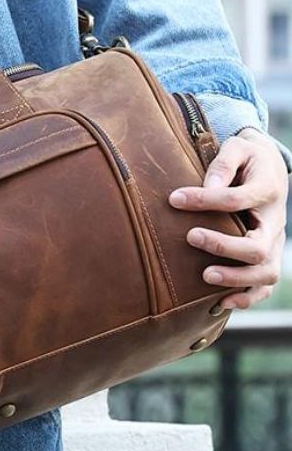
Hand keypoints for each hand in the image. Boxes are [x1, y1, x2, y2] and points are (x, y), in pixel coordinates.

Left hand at [169, 128, 288, 309]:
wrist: (269, 169)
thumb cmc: (246, 159)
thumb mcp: (237, 148)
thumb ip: (223, 164)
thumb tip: (207, 185)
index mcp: (267, 191)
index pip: (236, 199)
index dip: (204, 199)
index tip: (175, 198)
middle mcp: (275, 221)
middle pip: (257, 246)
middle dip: (223, 246)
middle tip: (191, 236)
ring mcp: (273, 243)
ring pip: (266, 271)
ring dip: (235, 278)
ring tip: (205, 275)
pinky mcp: (267, 257)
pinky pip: (265, 285)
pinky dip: (247, 297)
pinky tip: (221, 302)